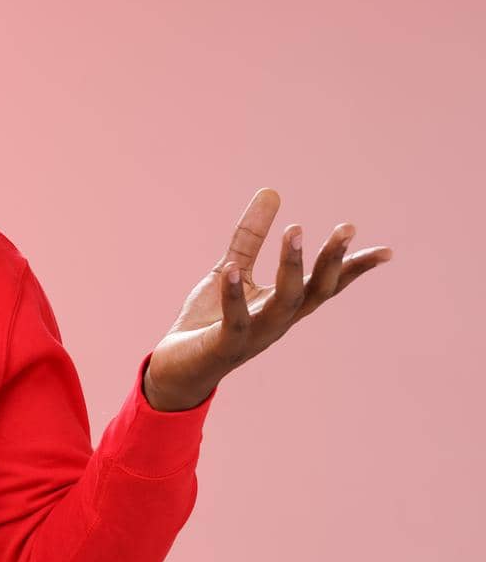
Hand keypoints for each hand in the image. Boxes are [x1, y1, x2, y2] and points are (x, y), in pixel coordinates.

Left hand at [143, 187, 395, 410]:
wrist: (176, 369)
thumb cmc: (209, 321)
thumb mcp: (232, 271)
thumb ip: (249, 237)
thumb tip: (271, 191)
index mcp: (283, 305)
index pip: (326, 285)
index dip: (354, 269)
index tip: (386, 251)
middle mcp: (277, 321)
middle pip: (315, 291)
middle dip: (332, 260)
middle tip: (347, 227)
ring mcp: (254, 335)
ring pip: (284, 302)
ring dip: (291, 266)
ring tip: (294, 229)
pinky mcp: (225, 345)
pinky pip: (235, 320)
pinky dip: (234, 295)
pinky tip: (231, 268)